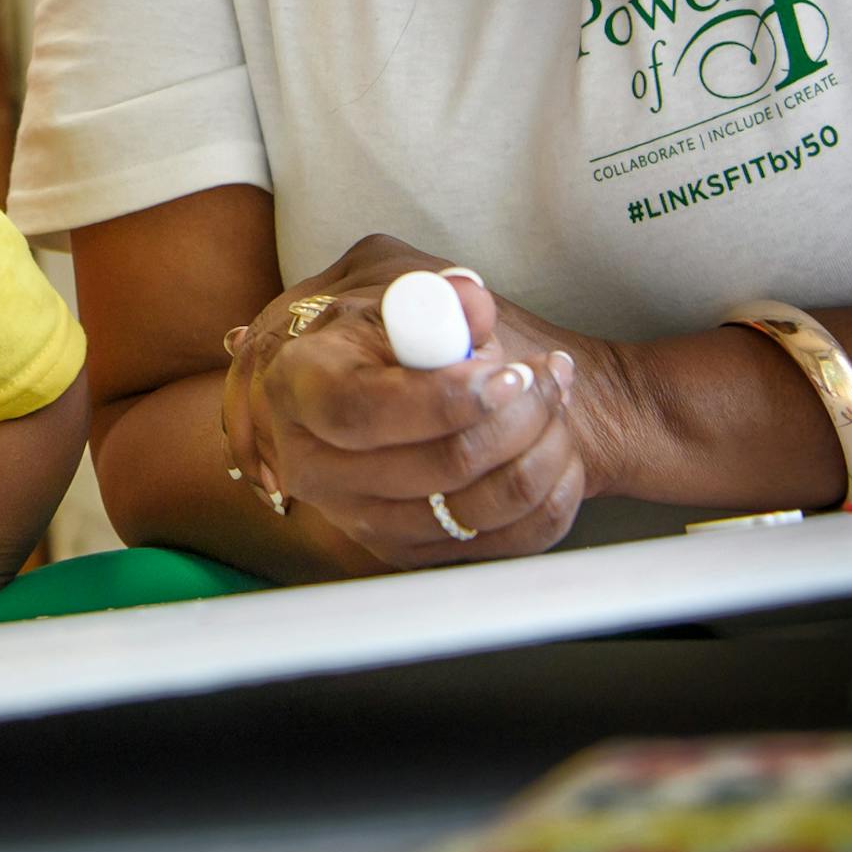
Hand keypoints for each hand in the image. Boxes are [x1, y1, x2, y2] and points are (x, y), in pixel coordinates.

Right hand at [219, 235, 607, 566]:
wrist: (380, 389)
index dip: (445, 399)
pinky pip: (506, 542)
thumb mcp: (399, 301)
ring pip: (479, 507)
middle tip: (546, 375)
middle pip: (437, 466)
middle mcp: (313, 466)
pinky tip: (551, 446)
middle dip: (517, 417)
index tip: (507, 375)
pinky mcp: (408, 554)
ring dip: (541, 450)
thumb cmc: (385, 340)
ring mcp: (359, 520)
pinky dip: (549, 494)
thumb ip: (440, 297)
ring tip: (553, 401)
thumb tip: (470, 303)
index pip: (363, 410)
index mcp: (298, 387)